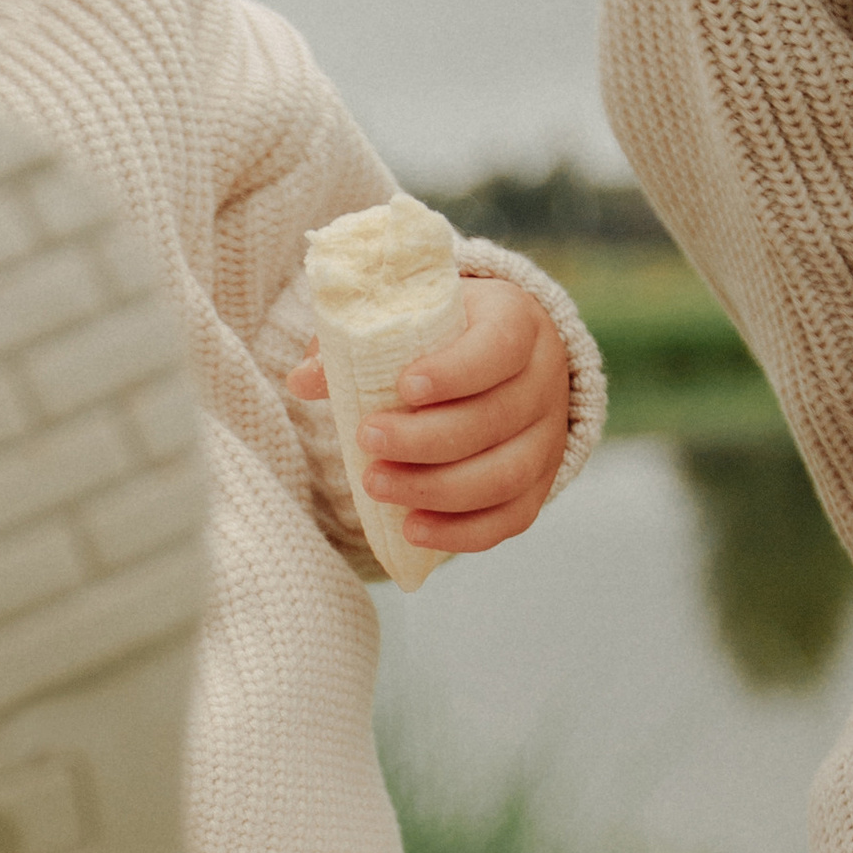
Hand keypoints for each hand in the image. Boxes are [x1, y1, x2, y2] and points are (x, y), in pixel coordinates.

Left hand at [288, 272, 570, 555]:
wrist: (503, 361)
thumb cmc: (444, 337)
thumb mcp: (410, 320)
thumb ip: (358, 343)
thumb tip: (304, 379)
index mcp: (517, 323)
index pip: (498, 347)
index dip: (455, 371)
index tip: (404, 386)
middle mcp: (544, 381)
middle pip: (495, 419)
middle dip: (426, 439)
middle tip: (369, 442)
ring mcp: (547, 437)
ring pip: (505, 475)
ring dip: (437, 489)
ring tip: (377, 487)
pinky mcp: (539, 483)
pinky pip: (512, 518)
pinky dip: (463, 532)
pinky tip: (413, 530)